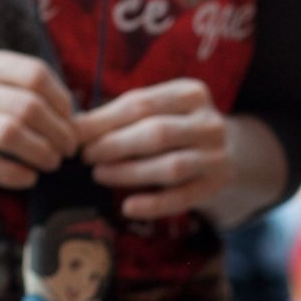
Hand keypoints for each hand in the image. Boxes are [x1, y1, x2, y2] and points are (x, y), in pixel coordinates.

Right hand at [0, 44, 77, 188]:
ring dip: (42, 152)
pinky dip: (16, 174)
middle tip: (68, 148)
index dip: (62, 100)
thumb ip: (10, 84)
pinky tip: (28, 178)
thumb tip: (68, 108)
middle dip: (59, 132)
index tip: (70, 119)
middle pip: (29, 105)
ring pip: (11, 133)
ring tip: (52, 163)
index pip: (34, 73)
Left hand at [80, 84, 284, 224]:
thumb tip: (74, 127)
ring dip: (130, 172)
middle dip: (116, 145)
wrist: (227, 149)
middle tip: (86, 156)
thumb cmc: (176, 125)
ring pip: (171, 166)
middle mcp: (210, 123)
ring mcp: (217, 156)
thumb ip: (121, 115)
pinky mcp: (217, 185)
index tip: (76, 132)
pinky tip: (128, 207)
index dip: (105, 119)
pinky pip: (183, 198)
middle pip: (157, 133)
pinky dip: (154, 204)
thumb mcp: (157, 110)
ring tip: (100, 175)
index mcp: (191, 93)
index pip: (142, 104)